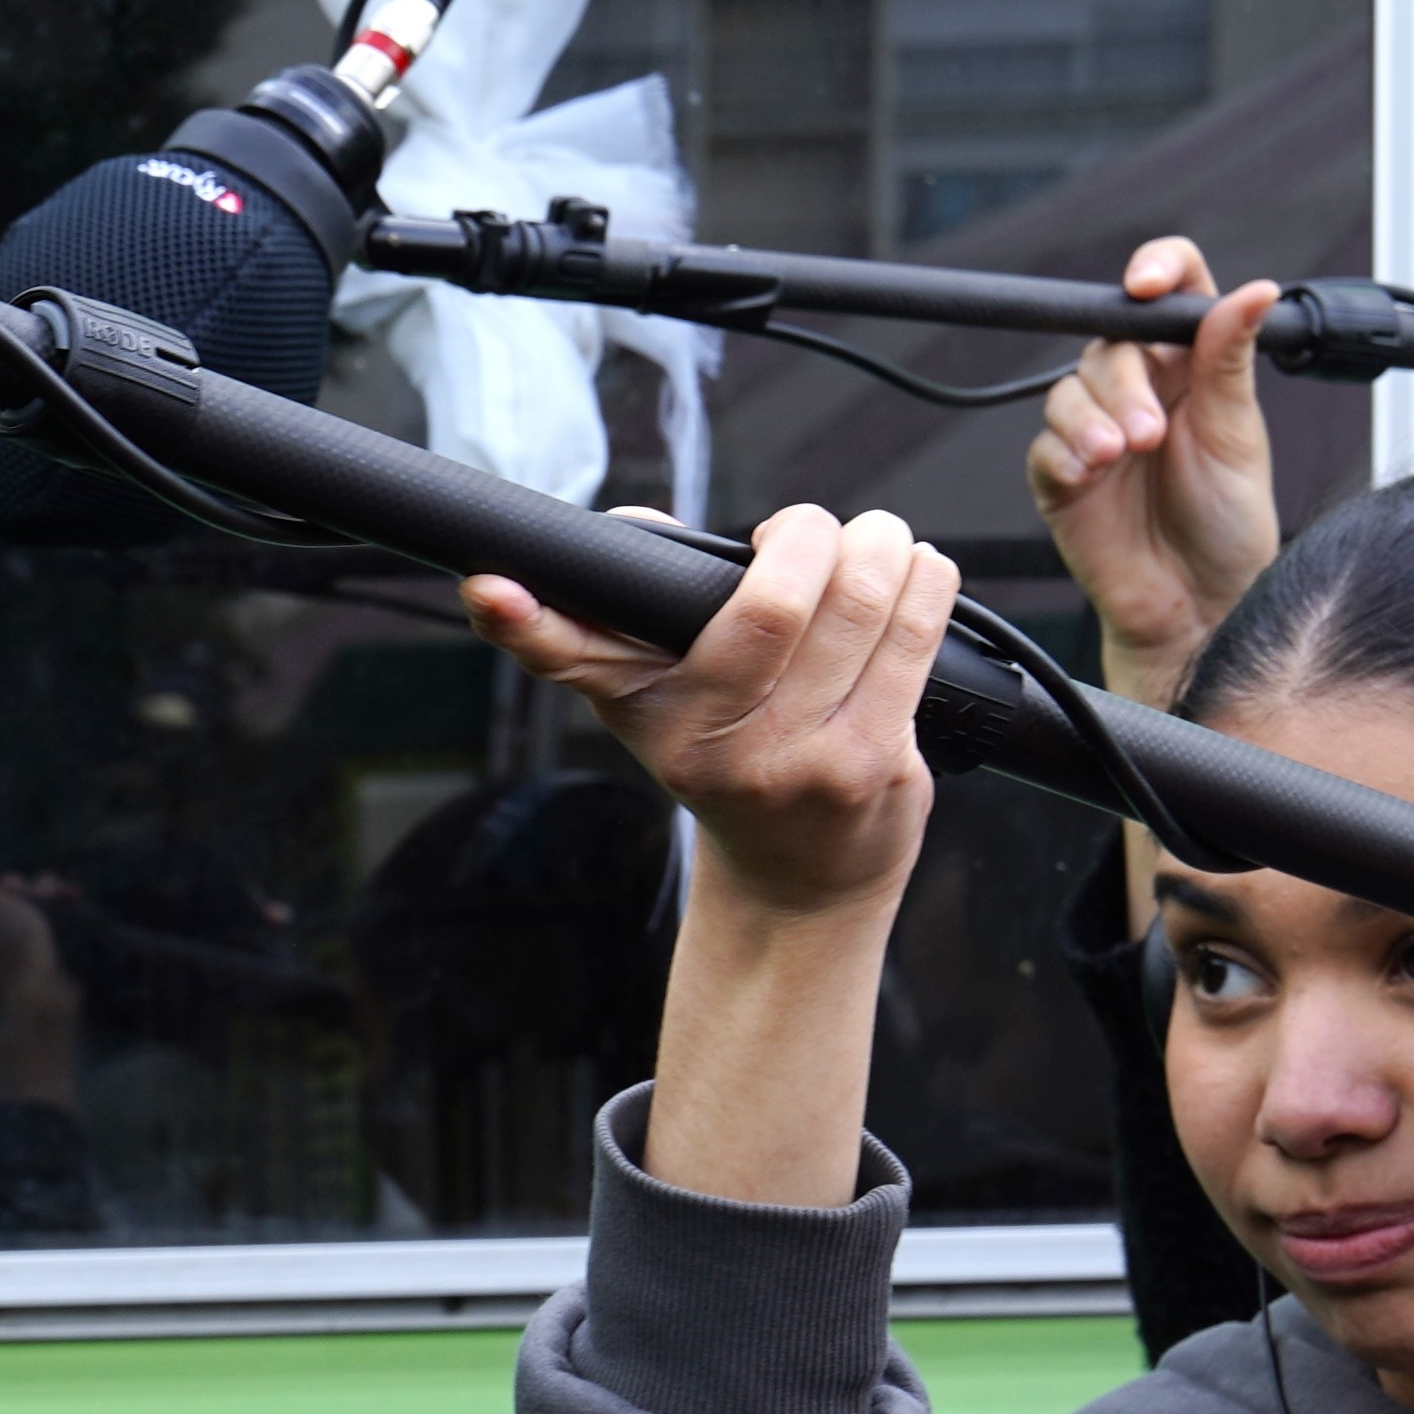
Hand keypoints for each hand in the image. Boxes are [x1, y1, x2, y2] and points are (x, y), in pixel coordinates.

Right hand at [465, 506, 957, 923]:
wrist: (795, 881)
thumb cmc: (726, 764)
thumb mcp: (652, 702)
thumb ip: (623, 619)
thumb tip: (607, 538)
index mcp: (646, 710)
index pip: (571, 655)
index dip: (523, 620)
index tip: (488, 587)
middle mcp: (712, 741)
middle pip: (772, 603)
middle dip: (807, 535)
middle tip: (807, 532)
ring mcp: (798, 758)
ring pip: (861, 603)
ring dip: (881, 545)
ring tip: (874, 542)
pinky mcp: (874, 763)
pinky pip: (916, 638)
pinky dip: (925, 582)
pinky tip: (914, 575)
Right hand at [1025, 238, 1283, 705]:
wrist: (1198, 606)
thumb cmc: (1228, 528)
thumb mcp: (1239, 436)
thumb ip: (1230, 359)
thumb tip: (1255, 290)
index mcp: (1191, 367)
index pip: (1172, 289)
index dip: (1156, 269)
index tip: (1148, 282)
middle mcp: (1142, 390)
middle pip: (1109, 343)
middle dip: (1124, 382)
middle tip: (1149, 431)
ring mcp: (1098, 432)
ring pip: (1068, 390)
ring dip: (1091, 419)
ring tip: (1121, 456)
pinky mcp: (1062, 476)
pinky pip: (1045, 446)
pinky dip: (1064, 455)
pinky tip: (1090, 476)